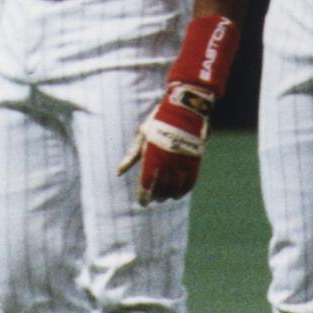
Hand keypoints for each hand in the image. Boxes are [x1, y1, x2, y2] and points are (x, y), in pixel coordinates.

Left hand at [116, 86, 209, 205]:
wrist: (184, 109)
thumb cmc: (159, 121)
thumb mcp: (141, 136)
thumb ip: (131, 156)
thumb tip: (119, 172)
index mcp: (152, 158)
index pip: (146, 185)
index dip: (144, 197)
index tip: (143, 203)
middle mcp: (167, 163)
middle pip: (161, 188)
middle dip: (157, 196)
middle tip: (154, 199)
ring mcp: (182, 162)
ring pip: (176, 187)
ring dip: (170, 195)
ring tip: (166, 197)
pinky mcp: (194, 160)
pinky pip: (191, 181)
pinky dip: (184, 190)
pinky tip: (179, 193)